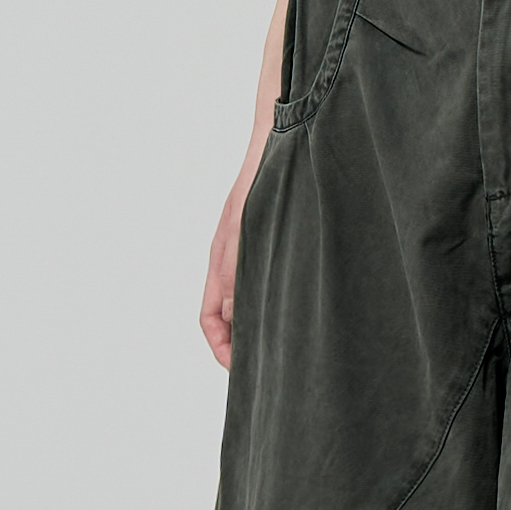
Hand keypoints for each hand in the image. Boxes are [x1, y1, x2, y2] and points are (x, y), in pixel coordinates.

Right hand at [200, 124, 270, 367]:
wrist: (284, 139)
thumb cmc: (264, 180)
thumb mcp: (244, 233)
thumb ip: (234, 276)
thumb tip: (230, 319)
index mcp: (219, 262)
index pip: (208, 319)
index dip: (221, 349)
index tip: (240, 370)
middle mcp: (233, 261)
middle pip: (228, 316)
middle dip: (243, 344)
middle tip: (270, 368)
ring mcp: (252, 252)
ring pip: (249, 300)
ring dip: (261, 324)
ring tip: (288, 343)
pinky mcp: (273, 242)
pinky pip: (268, 281)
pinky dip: (276, 301)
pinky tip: (302, 306)